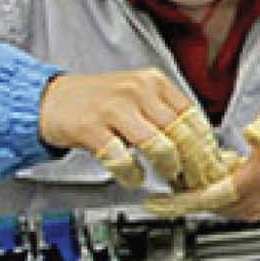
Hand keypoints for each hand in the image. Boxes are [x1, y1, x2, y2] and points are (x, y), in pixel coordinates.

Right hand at [38, 69, 193, 186]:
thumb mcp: (138, 97)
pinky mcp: (91, 128)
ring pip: (159, 146)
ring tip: (166, 176)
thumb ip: (166, 115)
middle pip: (182, 133)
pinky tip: (134, 177)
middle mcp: (137, 90)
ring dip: (168, 168)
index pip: (193, 116)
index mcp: (154, 82)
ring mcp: (114, 108)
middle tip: (192, 178)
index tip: (208, 163)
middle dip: (192, 163)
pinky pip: (123, 159)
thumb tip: (198, 147)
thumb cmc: (99, 102)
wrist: (51, 100)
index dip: (205, 146)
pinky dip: (132, 175)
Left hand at [145, 109, 259, 221]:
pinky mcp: (256, 206)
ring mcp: (256, 206)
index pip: (209, 197)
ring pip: (213, 207)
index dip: (178, 201)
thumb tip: (251, 133)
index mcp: (257, 181)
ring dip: (197, 193)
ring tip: (185, 172)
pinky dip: (210, 193)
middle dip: (183, 192)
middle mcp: (255, 201)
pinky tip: (208, 174)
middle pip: (206, 205)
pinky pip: (224, 205)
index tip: (154, 203)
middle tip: (166, 174)